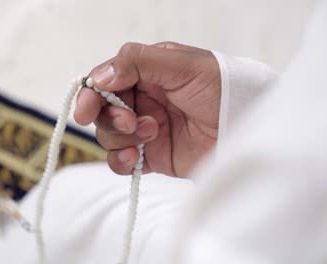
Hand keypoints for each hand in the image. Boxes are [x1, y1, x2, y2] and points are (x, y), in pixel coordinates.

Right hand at [74, 42, 220, 176]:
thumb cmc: (224, 90)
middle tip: (131, 122)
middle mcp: (143, 99)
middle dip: (110, 117)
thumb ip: (138, 62)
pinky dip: (121, 161)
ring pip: (108, 135)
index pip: (105, 80)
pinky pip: (121, 161)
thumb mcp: (183, 64)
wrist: (249, 130)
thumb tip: (99, 77)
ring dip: (122, 137)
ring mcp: (145, 128)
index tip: (85, 110)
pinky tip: (135, 158)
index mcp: (147, 72)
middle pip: (101, 110)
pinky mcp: (152, 156)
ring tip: (152, 134)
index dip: (90, 94)